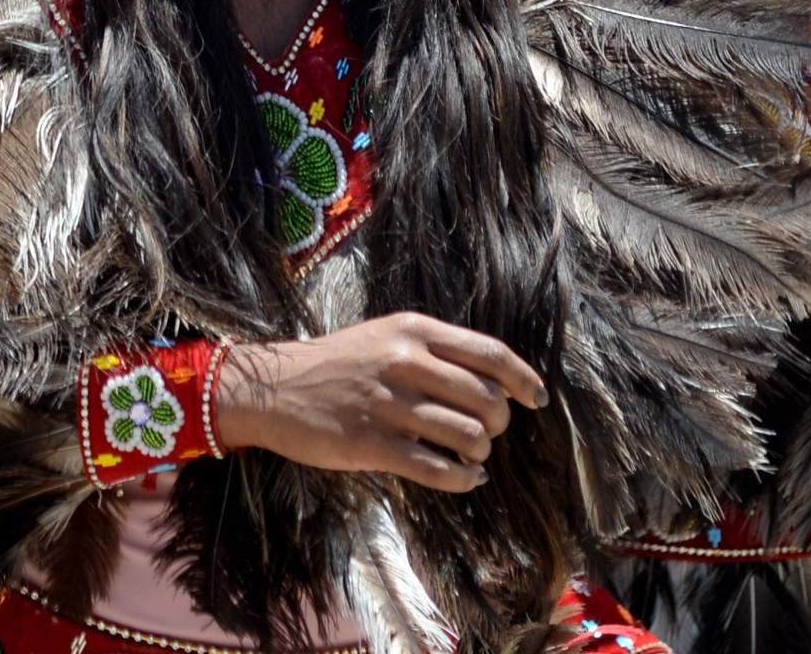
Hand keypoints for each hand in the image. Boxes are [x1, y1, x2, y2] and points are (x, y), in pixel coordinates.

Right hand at [212, 313, 546, 492]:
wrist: (274, 387)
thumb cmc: (337, 363)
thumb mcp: (386, 335)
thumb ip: (433, 349)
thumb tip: (493, 379)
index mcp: (414, 330)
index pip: (490, 352)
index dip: (522, 379)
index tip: (536, 399)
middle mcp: (405, 361)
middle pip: (487, 398)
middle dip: (498, 423)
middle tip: (488, 432)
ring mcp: (389, 403)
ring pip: (468, 435)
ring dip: (479, 451)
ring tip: (471, 455)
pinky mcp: (373, 443)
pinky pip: (438, 469)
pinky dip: (463, 479)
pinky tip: (464, 478)